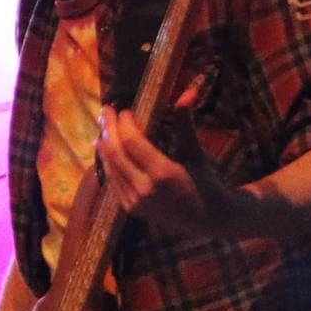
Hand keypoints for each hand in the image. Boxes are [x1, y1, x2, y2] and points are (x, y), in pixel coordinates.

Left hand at [96, 84, 235, 236]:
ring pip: (111, 167)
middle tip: (105, 111)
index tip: (124, 110)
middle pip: (116, 153)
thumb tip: (188, 92)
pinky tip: (106, 148)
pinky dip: (108, 162)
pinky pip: (113, 181)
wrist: (207, 218)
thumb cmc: (205, 181)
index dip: (124, 124)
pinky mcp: (129, 208)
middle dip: (108, 129)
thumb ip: (185, 123)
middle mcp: (145, 189)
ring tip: (102, 126)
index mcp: (164, 173)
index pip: (132, 142)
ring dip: (104, 145)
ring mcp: (135, 201)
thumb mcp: (196, 152)